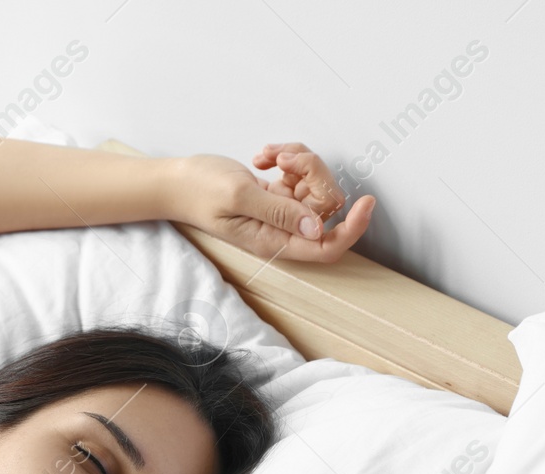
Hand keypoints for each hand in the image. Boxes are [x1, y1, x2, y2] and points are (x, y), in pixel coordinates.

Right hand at [173, 144, 373, 263]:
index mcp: (275, 241)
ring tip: (270, 154)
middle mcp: (284, 229)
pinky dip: (289, 157)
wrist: (178, 180)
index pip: (327, 247)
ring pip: (317, 185)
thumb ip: (280, 212)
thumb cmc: (200, 191)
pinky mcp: (279, 192)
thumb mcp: (239, 198)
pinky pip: (302, 173)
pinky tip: (264, 156)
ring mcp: (283, 210)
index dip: (352, 228)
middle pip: (326, 206)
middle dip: (313, 174)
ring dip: (299, 161)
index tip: (366, 201)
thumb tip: (317, 228)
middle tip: (285, 159)